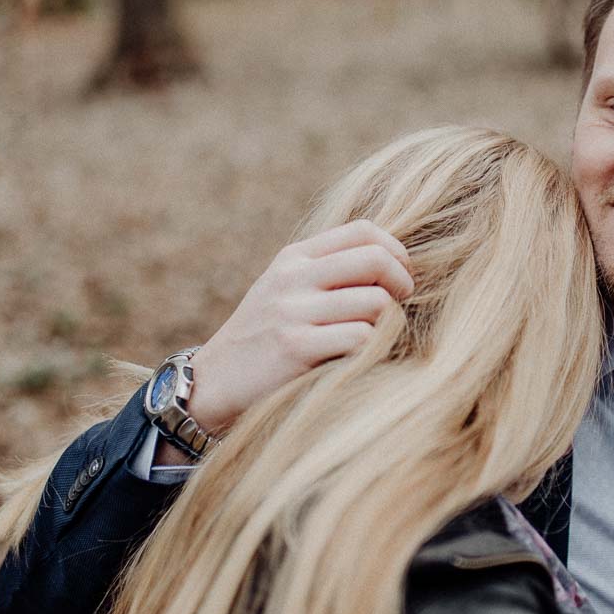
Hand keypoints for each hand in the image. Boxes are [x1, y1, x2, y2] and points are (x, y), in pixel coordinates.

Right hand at [185, 219, 412, 434]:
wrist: (212, 382)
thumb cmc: (261, 338)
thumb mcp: (283, 290)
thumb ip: (325, 272)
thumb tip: (391, 264)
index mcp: (294, 258)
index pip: (363, 231)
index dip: (396, 251)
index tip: (400, 277)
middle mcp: (292, 278)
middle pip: (375, 260)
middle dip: (402, 283)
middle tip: (400, 304)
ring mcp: (292, 311)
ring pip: (375, 303)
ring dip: (386, 323)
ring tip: (372, 337)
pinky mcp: (295, 347)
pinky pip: (361, 339)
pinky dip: (370, 351)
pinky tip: (356, 359)